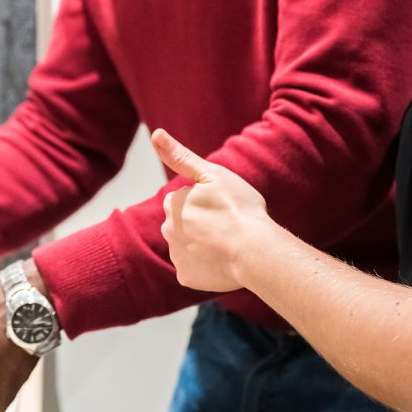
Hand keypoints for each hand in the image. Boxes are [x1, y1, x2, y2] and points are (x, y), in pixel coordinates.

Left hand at [153, 128, 272, 292]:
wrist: (255, 251)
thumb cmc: (238, 208)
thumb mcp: (212, 174)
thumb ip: (181, 157)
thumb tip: (156, 134)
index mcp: (172, 203)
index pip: (184, 200)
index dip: (205, 202)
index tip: (222, 206)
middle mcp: (167, 229)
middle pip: (183, 223)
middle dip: (200, 224)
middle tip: (227, 225)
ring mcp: (176, 255)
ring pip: (188, 246)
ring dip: (203, 245)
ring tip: (228, 244)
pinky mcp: (186, 277)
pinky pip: (194, 269)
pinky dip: (206, 267)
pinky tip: (223, 262)